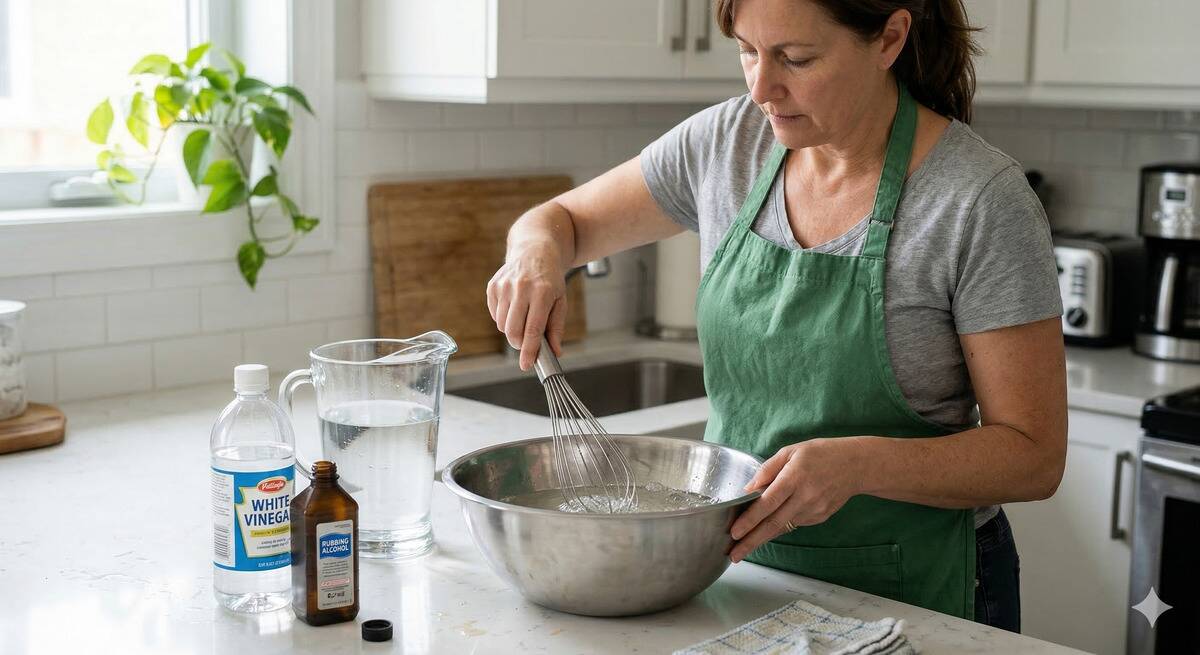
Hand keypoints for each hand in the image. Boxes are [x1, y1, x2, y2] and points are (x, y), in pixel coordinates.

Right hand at [486, 243, 568, 370]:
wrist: (534, 251)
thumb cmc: (550, 279)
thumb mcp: (560, 301)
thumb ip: (556, 328)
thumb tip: (555, 352)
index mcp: (542, 292)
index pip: (533, 329)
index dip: (529, 351)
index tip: (527, 365)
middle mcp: (521, 288)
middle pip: (513, 331)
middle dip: (519, 344)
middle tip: (527, 343)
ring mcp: (504, 286)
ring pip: (502, 325)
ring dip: (512, 330)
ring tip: (523, 318)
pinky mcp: (493, 286)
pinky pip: (494, 315)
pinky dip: (503, 318)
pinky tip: (514, 307)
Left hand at [728, 438, 863, 562]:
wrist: (855, 466)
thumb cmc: (820, 454)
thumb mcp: (791, 451)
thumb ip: (768, 469)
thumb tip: (749, 488)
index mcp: (794, 478)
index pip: (768, 503)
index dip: (750, 520)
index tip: (735, 532)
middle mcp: (804, 497)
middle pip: (773, 524)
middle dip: (751, 541)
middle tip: (734, 555)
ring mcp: (814, 510)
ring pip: (782, 528)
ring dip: (761, 538)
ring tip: (742, 548)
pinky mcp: (819, 518)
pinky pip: (793, 524)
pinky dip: (778, 528)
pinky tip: (766, 530)